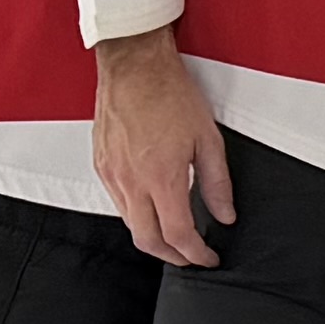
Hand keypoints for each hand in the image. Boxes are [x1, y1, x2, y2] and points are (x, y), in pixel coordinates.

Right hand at [90, 30, 231, 269]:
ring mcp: (111, 173)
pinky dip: (136, 215)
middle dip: (172, 256)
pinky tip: (153, 208)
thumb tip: (225, 214)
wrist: (133, 65)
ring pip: (129, 223)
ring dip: (153, 236)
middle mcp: (130, 180)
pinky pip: (117, 203)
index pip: (178, 234)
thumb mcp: (208, 139)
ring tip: (176, 236)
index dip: (196, 254)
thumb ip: (216, 183)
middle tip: (192, 256)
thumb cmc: (170, 93)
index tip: (209, 258)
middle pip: (147, 240)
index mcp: (161, 176)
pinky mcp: (99, 164)